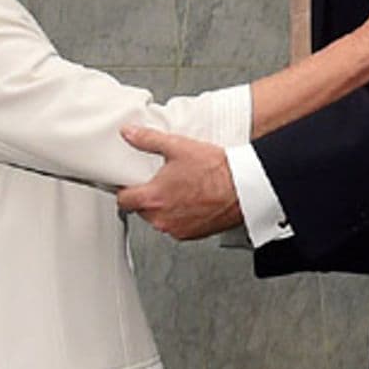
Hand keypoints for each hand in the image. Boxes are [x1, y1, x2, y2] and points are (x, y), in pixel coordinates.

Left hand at [115, 126, 243, 238]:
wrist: (245, 187)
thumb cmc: (216, 170)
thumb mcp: (178, 146)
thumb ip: (148, 139)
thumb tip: (128, 133)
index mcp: (153, 198)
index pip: (123, 200)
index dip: (126, 189)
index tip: (130, 183)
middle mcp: (162, 218)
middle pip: (141, 210)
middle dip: (147, 197)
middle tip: (161, 181)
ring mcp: (177, 229)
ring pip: (159, 219)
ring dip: (164, 207)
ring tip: (180, 190)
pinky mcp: (193, 235)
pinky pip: (176, 226)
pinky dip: (180, 216)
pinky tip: (192, 201)